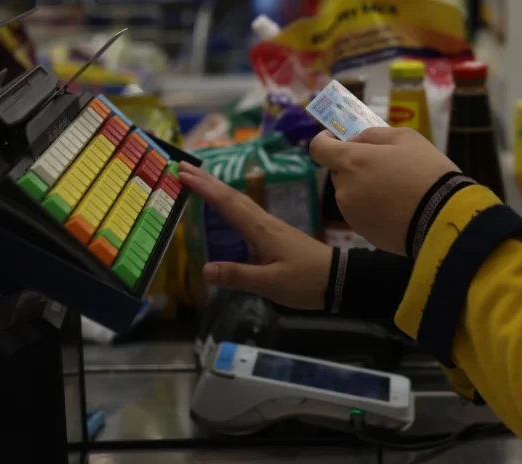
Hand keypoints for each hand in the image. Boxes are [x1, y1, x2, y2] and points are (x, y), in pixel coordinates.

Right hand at [179, 162, 332, 309]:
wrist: (338, 279)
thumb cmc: (305, 281)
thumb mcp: (270, 283)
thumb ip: (238, 276)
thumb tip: (204, 269)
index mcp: (261, 230)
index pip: (228, 204)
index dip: (205, 188)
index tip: (184, 173)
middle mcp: (264, 223)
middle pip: (233, 196)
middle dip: (207, 181)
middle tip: (183, 167)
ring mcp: (271, 227)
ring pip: (240, 202)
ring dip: (218, 189)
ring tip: (198, 180)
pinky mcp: (276, 234)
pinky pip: (247, 212)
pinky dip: (231, 203)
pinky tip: (228, 207)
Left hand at [309, 127, 458, 254]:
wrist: (443, 218)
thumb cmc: (427, 172)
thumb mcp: (406, 138)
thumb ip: (374, 136)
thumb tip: (354, 142)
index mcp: (352, 161)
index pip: (318, 148)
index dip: (324, 141)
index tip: (334, 139)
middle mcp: (344, 189)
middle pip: (338, 172)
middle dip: (354, 167)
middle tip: (384, 167)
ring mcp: (351, 214)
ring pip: (350, 194)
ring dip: (363, 188)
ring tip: (396, 191)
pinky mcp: (362, 232)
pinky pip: (361, 213)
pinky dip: (372, 208)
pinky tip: (397, 209)